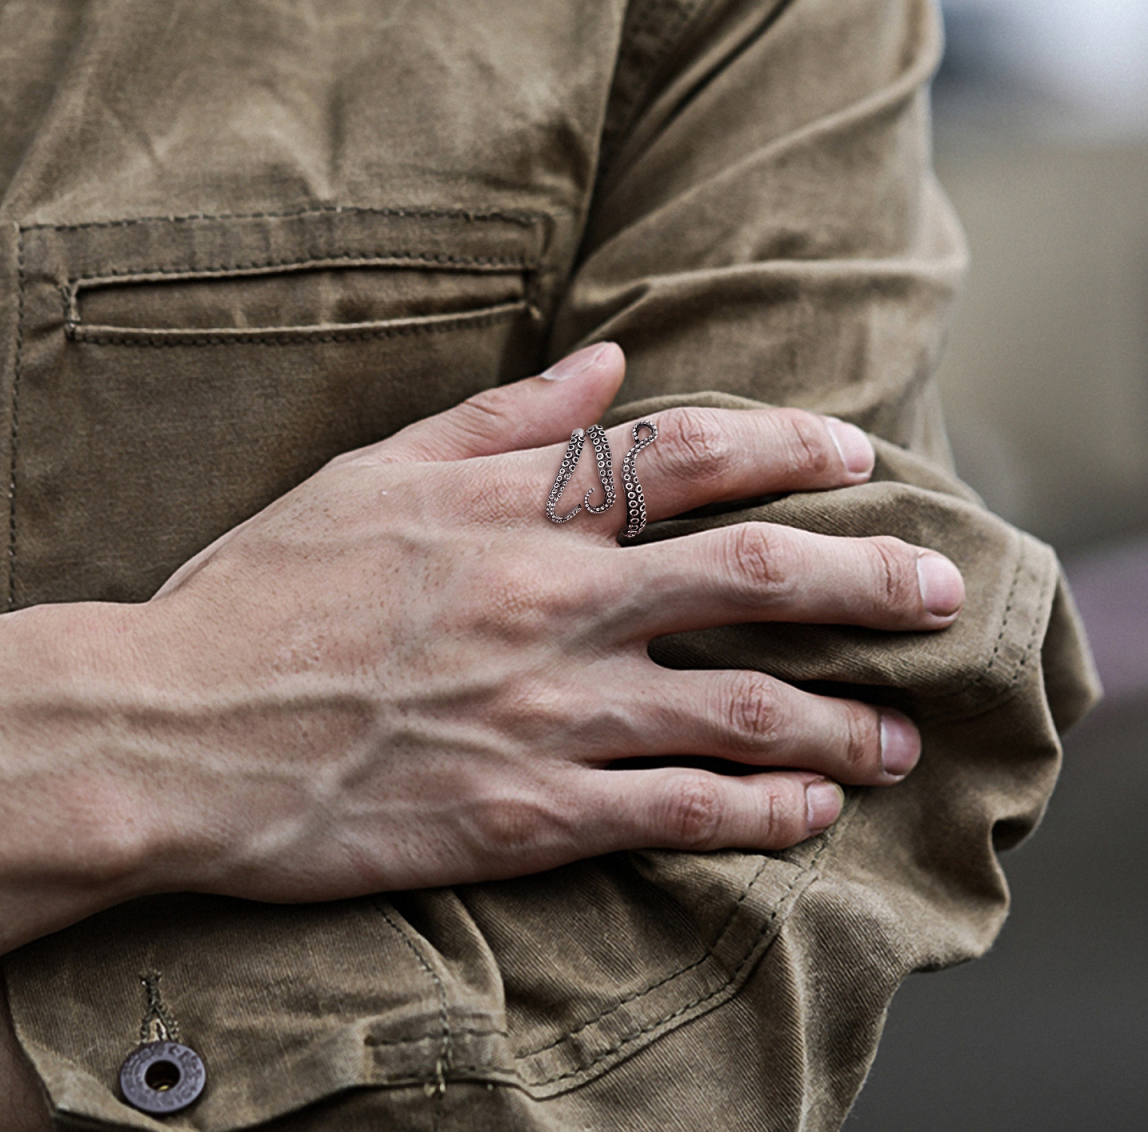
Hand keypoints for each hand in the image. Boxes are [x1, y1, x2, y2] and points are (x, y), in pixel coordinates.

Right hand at [102, 340, 960, 904]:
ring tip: (902, 737)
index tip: (855, 456)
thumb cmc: (265, 591)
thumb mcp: (371, 472)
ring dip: (837, 719)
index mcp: (512, 511)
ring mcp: (549, 712)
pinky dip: (759, 812)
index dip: (788, 446)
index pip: (686, 456)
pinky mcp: (529, 814)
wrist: (176, 731)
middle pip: (751, 574)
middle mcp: (552, 602)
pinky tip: (811, 812)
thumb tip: (608, 363)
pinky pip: (678, 812)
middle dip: (864, 578)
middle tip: (940, 590)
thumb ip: (500, 419)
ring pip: (738, 707)